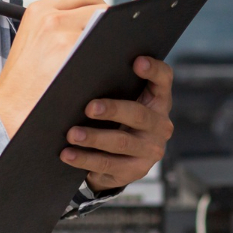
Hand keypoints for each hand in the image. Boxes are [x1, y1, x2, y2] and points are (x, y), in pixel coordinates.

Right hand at [0, 0, 106, 136]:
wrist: (7, 111)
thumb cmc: (22, 83)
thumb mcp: (32, 41)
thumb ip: (59, 26)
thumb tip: (95, 22)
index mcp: (39, 10)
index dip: (98, 9)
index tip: (102, 23)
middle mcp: (50, 17)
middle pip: (99, 6)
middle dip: (108, 23)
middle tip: (109, 42)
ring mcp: (62, 35)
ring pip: (106, 26)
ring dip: (111, 40)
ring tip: (108, 56)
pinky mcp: (72, 55)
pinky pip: (105, 49)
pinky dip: (109, 58)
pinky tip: (106, 70)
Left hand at [60, 56, 173, 192]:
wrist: (118, 160)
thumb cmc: (116, 119)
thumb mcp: (121, 99)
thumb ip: (113, 84)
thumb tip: (81, 69)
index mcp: (158, 100)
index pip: (164, 80)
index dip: (153, 70)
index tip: (137, 61)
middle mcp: (160, 125)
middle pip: (139, 114)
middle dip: (113, 110)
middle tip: (89, 107)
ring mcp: (149, 149)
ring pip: (121, 142)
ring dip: (94, 138)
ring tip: (72, 134)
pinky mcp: (135, 170)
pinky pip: (108, 164)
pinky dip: (85, 159)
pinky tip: (68, 154)